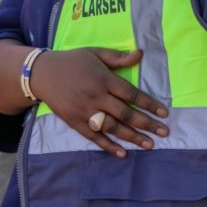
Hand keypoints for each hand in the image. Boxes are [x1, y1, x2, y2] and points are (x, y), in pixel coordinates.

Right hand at [30, 48, 168, 157]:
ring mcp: (85, 111)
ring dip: (132, 137)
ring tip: (149, 145)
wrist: (42, 73)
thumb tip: (141, 53)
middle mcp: (96, 96)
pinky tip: (123, 153)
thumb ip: (118, 57)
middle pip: (125, 114)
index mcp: (103, 78)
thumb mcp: (95, 53)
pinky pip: (94, 137)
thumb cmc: (72, 61)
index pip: (131, 94)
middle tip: (164, 133)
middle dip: (147, 124)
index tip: (164, 113)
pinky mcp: (75, 122)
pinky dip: (108, 146)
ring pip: (112, 127)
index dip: (149, 104)